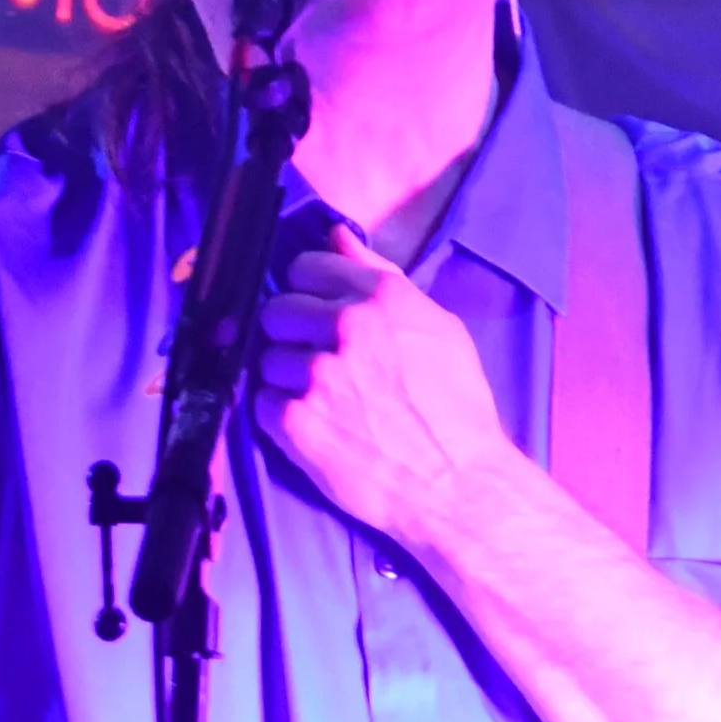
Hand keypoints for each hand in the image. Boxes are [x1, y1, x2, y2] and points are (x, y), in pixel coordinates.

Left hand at [253, 227, 516, 549]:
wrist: (456, 485)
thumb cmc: (458, 408)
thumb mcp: (438, 328)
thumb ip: (381, 278)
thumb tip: (337, 237)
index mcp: (381, 298)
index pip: (306, 267)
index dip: (307, 291)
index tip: (315, 312)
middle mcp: (345, 328)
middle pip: (277, 311)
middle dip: (291, 335)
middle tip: (316, 363)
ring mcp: (316, 375)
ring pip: (268, 359)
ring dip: (287, 379)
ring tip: (323, 403)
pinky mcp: (295, 421)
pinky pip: (262, 402)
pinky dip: (281, 416)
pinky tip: (316, 427)